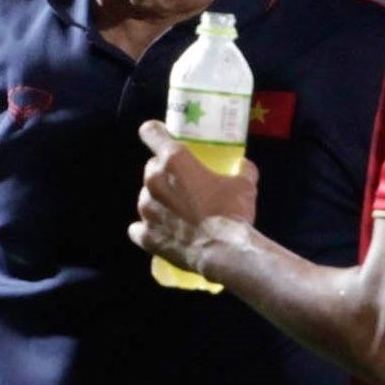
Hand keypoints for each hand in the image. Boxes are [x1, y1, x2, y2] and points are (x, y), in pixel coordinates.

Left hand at [129, 120, 261, 278]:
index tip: (160, 136)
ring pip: (146, 197)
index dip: (155, 132)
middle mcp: (153, 180)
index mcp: (174, 160)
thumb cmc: (232, 212)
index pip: (151, 132)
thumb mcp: (244, 184)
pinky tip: (165, 232)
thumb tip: (242, 166)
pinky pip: (139, 228)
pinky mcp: (145, 234)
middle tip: (185, 186)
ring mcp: (145, 209)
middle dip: (165, 174)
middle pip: (152, 168)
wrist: (224, 251)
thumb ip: (241, 169)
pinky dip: (150, 228)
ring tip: (180, 214)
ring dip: (160, 201)